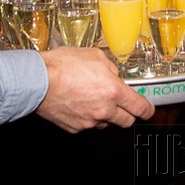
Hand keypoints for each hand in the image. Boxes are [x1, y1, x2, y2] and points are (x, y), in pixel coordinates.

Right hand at [37, 46, 155, 131]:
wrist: (37, 80)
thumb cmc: (63, 65)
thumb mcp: (95, 56)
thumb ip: (110, 68)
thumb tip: (114, 76)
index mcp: (113, 91)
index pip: (140, 107)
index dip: (147, 110)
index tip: (148, 110)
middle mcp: (104, 110)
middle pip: (126, 121)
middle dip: (127, 113)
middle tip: (121, 103)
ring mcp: (89, 121)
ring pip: (106, 123)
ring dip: (105, 114)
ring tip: (92, 98)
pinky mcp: (75, 128)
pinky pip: (87, 124)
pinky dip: (87, 117)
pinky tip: (78, 103)